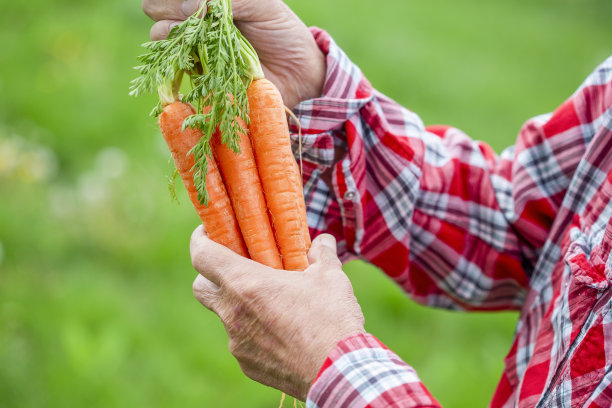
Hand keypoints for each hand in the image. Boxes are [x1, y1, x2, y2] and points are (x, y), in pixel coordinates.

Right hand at [142, 0, 325, 107]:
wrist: (297, 74)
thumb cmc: (282, 31)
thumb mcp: (262, 5)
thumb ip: (230, 0)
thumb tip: (190, 6)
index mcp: (209, 2)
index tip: (195, 5)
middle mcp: (196, 21)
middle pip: (155, 7)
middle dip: (168, 9)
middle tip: (193, 17)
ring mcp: (194, 48)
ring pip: (159, 34)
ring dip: (172, 32)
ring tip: (195, 37)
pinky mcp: (198, 76)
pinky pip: (174, 67)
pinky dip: (180, 60)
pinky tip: (196, 58)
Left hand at [190, 227, 364, 400]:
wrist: (337, 370)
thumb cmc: (331, 317)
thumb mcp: (329, 275)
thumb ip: (321, 253)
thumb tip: (322, 240)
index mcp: (245, 283)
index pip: (202, 255)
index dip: (201, 239)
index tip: (210, 232)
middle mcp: (232, 312)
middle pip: (201, 287)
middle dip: (211, 275)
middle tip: (237, 267)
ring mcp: (237, 341)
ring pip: (224, 316)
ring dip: (238, 305)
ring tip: (270, 302)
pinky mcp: (247, 363)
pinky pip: (241, 341)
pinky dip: (253, 331)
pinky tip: (280, 331)